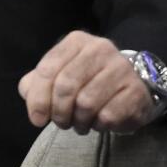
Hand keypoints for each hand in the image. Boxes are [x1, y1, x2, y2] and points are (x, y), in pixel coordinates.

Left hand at [17, 31, 153, 133]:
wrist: (130, 86)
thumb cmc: (88, 81)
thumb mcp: (59, 76)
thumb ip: (37, 84)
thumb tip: (30, 99)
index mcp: (76, 41)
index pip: (48, 69)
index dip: (38, 99)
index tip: (37, 119)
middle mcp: (100, 48)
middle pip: (66, 87)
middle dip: (59, 112)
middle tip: (62, 123)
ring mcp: (121, 67)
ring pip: (86, 103)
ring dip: (79, 121)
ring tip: (80, 123)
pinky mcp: (135, 90)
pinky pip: (108, 115)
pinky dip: (98, 125)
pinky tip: (99, 121)